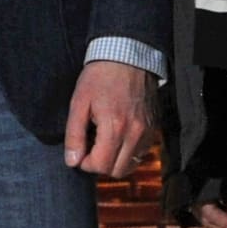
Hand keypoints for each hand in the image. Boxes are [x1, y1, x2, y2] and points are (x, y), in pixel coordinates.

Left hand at [63, 60, 156, 175]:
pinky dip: (128, 153)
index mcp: (115, 127)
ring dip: (115, 161)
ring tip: (104, 142)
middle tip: (91, 149)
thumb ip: (74, 135)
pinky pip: (142, 153)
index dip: (86, 164)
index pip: (101, 166)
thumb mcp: (79, 102)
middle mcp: (135, 133)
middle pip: (118, 171)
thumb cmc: (100, 77)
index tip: (80, 152)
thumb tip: (72, 161)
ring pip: (132, 164)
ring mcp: (147, 131)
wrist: (128, 56)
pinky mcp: (154, 127)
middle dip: (100, 165)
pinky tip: (118, 137)